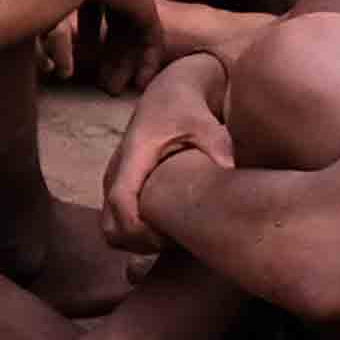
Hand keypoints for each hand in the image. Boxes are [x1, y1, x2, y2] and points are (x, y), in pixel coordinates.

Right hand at [104, 53, 236, 246]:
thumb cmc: (186, 109)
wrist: (169, 94)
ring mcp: (114, 181)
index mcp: (133, 156)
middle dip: (139, 244)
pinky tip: (165, 227)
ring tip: (170, 236)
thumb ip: (216, 142)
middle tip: (173, 242)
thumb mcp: (203, 121)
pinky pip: (116, 223)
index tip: (167, 239)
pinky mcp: (119, 187)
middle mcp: (116, 171)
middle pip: (110, 227)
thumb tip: (229, 167)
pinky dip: (135, 234)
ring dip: (137, 242)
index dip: (140, 231)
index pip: (121, 204)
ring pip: (110, 230)